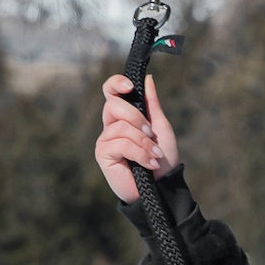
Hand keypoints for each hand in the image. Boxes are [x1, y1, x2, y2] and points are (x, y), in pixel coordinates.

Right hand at [95, 71, 181, 201]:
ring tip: (155, 155)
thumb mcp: (160, 126)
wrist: (162, 186)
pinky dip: (140, 153)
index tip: (130, 86)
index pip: (110, 92)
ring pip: (121, 127)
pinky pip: (121, 144)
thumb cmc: (162, 158)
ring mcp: (105, 140)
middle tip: (151, 133)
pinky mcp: (102, 154)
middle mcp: (110, 125)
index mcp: (123, 116)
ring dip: (144, 142)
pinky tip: (149, 163)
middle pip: (113, 105)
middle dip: (137, 117)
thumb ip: (151, 103)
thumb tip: (147, 78)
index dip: (116, 84)